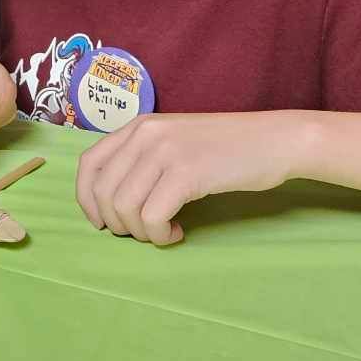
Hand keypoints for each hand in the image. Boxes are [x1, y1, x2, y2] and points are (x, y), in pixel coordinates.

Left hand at [76, 112, 306, 245]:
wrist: (274, 141)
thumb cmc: (227, 148)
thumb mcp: (175, 142)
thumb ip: (143, 159)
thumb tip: (111, 202)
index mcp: (139, 126)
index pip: (89, 165)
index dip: (87, 200)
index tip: (102, 222)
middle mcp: (145, 134)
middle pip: (103, 192)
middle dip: (117, 224)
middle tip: (143, 232)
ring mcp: (165, 151)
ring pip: (124, 208)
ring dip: (141, 232)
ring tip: (164, 231)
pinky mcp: (186, 173)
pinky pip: (152, 217)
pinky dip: (160, 235)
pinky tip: (177, 232)